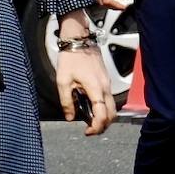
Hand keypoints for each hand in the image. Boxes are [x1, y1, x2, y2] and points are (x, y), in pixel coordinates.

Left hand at [55, 10, 115, 135]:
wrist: (79, 41)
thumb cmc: (70, 58)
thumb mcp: (62, 80)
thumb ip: (66, 101)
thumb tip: (70, 117)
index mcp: (95, 88)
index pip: (102, 115)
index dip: (96, 127)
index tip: (87, 131)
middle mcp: (105, 87)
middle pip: (112, 114)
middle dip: (103, 126)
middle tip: (90, 130)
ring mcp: (107, 84)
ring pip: (112, 107)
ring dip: (104, 117)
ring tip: (91, 121)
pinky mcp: (106, 81)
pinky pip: (108, 99)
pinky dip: (103, 108)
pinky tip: (92, 108)